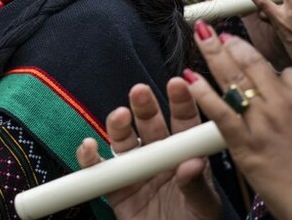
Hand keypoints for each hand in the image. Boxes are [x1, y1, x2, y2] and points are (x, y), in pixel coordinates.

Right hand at [76, 80, 220, 219]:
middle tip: (140, 91)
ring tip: (120, 116)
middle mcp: (158, 159)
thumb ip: (196, 186)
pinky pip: (97, 168)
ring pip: (122, 139)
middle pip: (149, 125)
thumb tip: (192, 163)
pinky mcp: (113, 188)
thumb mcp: (204, 209)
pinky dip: (88, 157)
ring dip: (118, 125)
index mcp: (184, 158)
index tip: (177, 84)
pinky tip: (88, 147)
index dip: (181, 103)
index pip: (183, 124)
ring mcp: (134, 171)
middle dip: (144, 106)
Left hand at [188, 26, 291, 219]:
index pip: (283, 69)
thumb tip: (291, 87)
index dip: (266, 69)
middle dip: (230, 43)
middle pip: (252, 63)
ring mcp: (263, 121)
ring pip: (233, 80)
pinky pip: (220, 111)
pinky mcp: (245, 142)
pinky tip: (189, 79)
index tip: (252, 64)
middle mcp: (284, 103)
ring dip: (213, 53)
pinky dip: (203, 93)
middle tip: (214, 32)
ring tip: (200, 35)